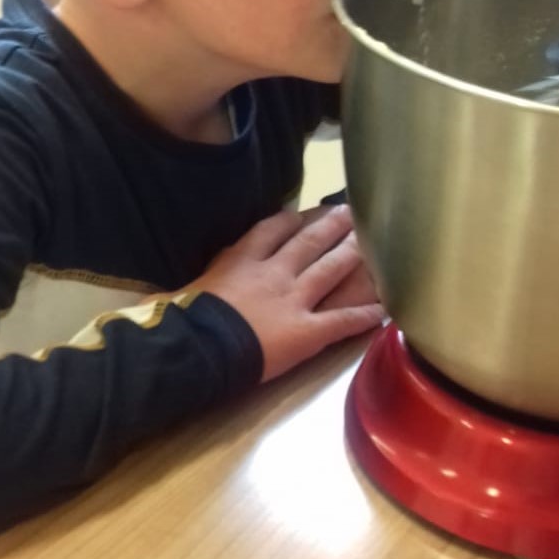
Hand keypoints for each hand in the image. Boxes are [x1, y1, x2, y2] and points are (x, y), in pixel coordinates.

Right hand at [184, 204, 382, 380]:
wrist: (203, 345)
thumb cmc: (185, 317)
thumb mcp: (184, 287)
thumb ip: (196, 281)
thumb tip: (174, 289)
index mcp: (243, 259)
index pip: (270, 230)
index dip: (287, 221)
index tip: (299, 215)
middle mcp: (275, 272)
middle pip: (308, 242)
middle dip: (330, 227)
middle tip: (348, 213)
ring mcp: (295, 299)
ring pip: (330, 270)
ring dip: (350, 255)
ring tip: (367, 242)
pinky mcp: (309, 330)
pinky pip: (342, 320)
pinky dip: (365, 316)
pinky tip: (384, 311)